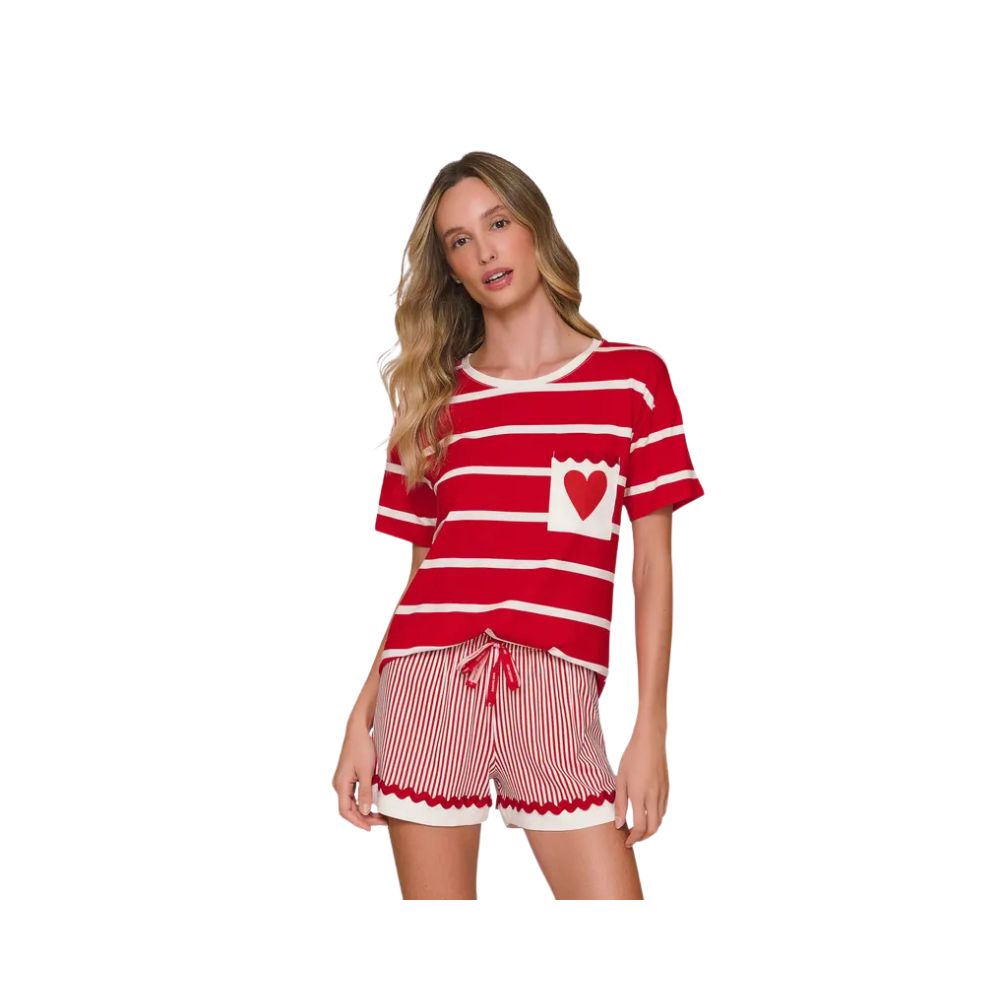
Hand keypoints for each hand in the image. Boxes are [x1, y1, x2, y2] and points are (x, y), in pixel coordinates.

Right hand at [332, 722, 388, 830]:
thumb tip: (366, 812)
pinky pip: (354, 795)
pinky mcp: (348, 776)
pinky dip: (364, 801)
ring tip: (382, 816)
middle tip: (383, 822)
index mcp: (341, 784)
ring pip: (352, 803)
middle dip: (365, 818)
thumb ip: (366, 792)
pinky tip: (376, 804)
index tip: (371, 828)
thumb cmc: (363, 747)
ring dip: (365, 810)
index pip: (346, 812)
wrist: (358, 730)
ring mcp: (343, 780)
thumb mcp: (367, 771)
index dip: (358, 822)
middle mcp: (339, 784)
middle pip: (349, 809)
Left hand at [613, 725, 668, 847]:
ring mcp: (663, 793)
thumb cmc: (631, 757)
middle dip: (643, 838)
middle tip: (633, 839)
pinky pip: (663, 809)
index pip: (640, 827)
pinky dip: (656, 817)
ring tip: (638, 828)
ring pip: (660, 819)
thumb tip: (618, 824)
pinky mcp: (667, 787)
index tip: (626, 843)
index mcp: (640, 795)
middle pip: (653, 828)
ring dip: (651, 828)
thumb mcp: (620, 779)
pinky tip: (647, 813)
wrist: (650, 740)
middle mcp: (654, 797)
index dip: (633, 838)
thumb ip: (619, 803)